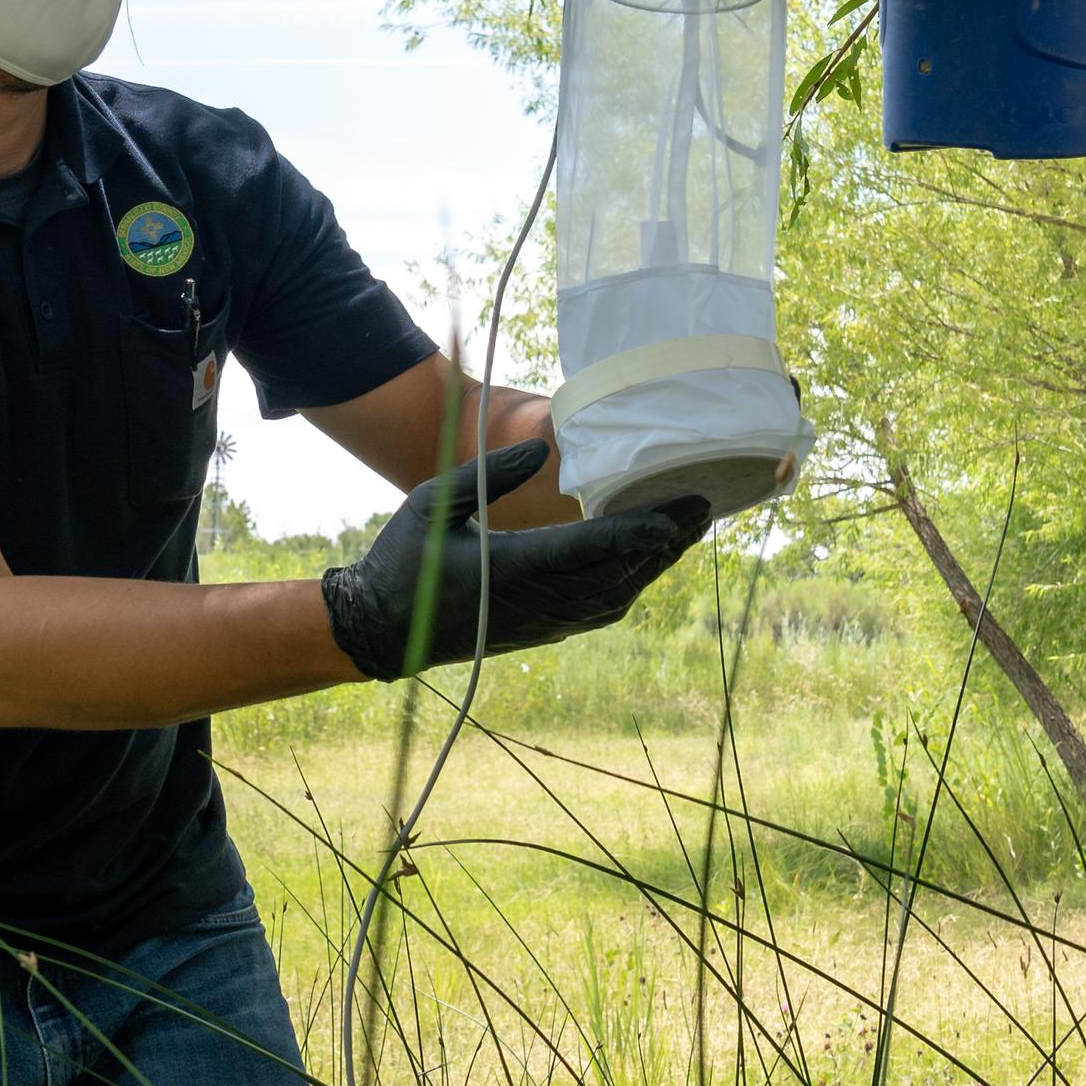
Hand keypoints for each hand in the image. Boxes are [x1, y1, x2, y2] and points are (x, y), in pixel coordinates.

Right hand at [319, 439, 711, 681]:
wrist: (381, 630)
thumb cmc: (403, 559)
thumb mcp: (431, 503)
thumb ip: (488, 476)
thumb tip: (543, 453)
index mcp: (509, 568)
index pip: (590, 550)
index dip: (639, 532)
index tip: (679, 512)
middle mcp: (535, 601)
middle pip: (619, 573)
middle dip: (665, 542)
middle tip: (704, 508)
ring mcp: (541, 623)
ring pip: (616, 595)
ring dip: (654, 564)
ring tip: (686, 530)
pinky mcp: (541, 632)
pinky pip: (599, 610)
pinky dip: (630, 584)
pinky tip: (646, 562)